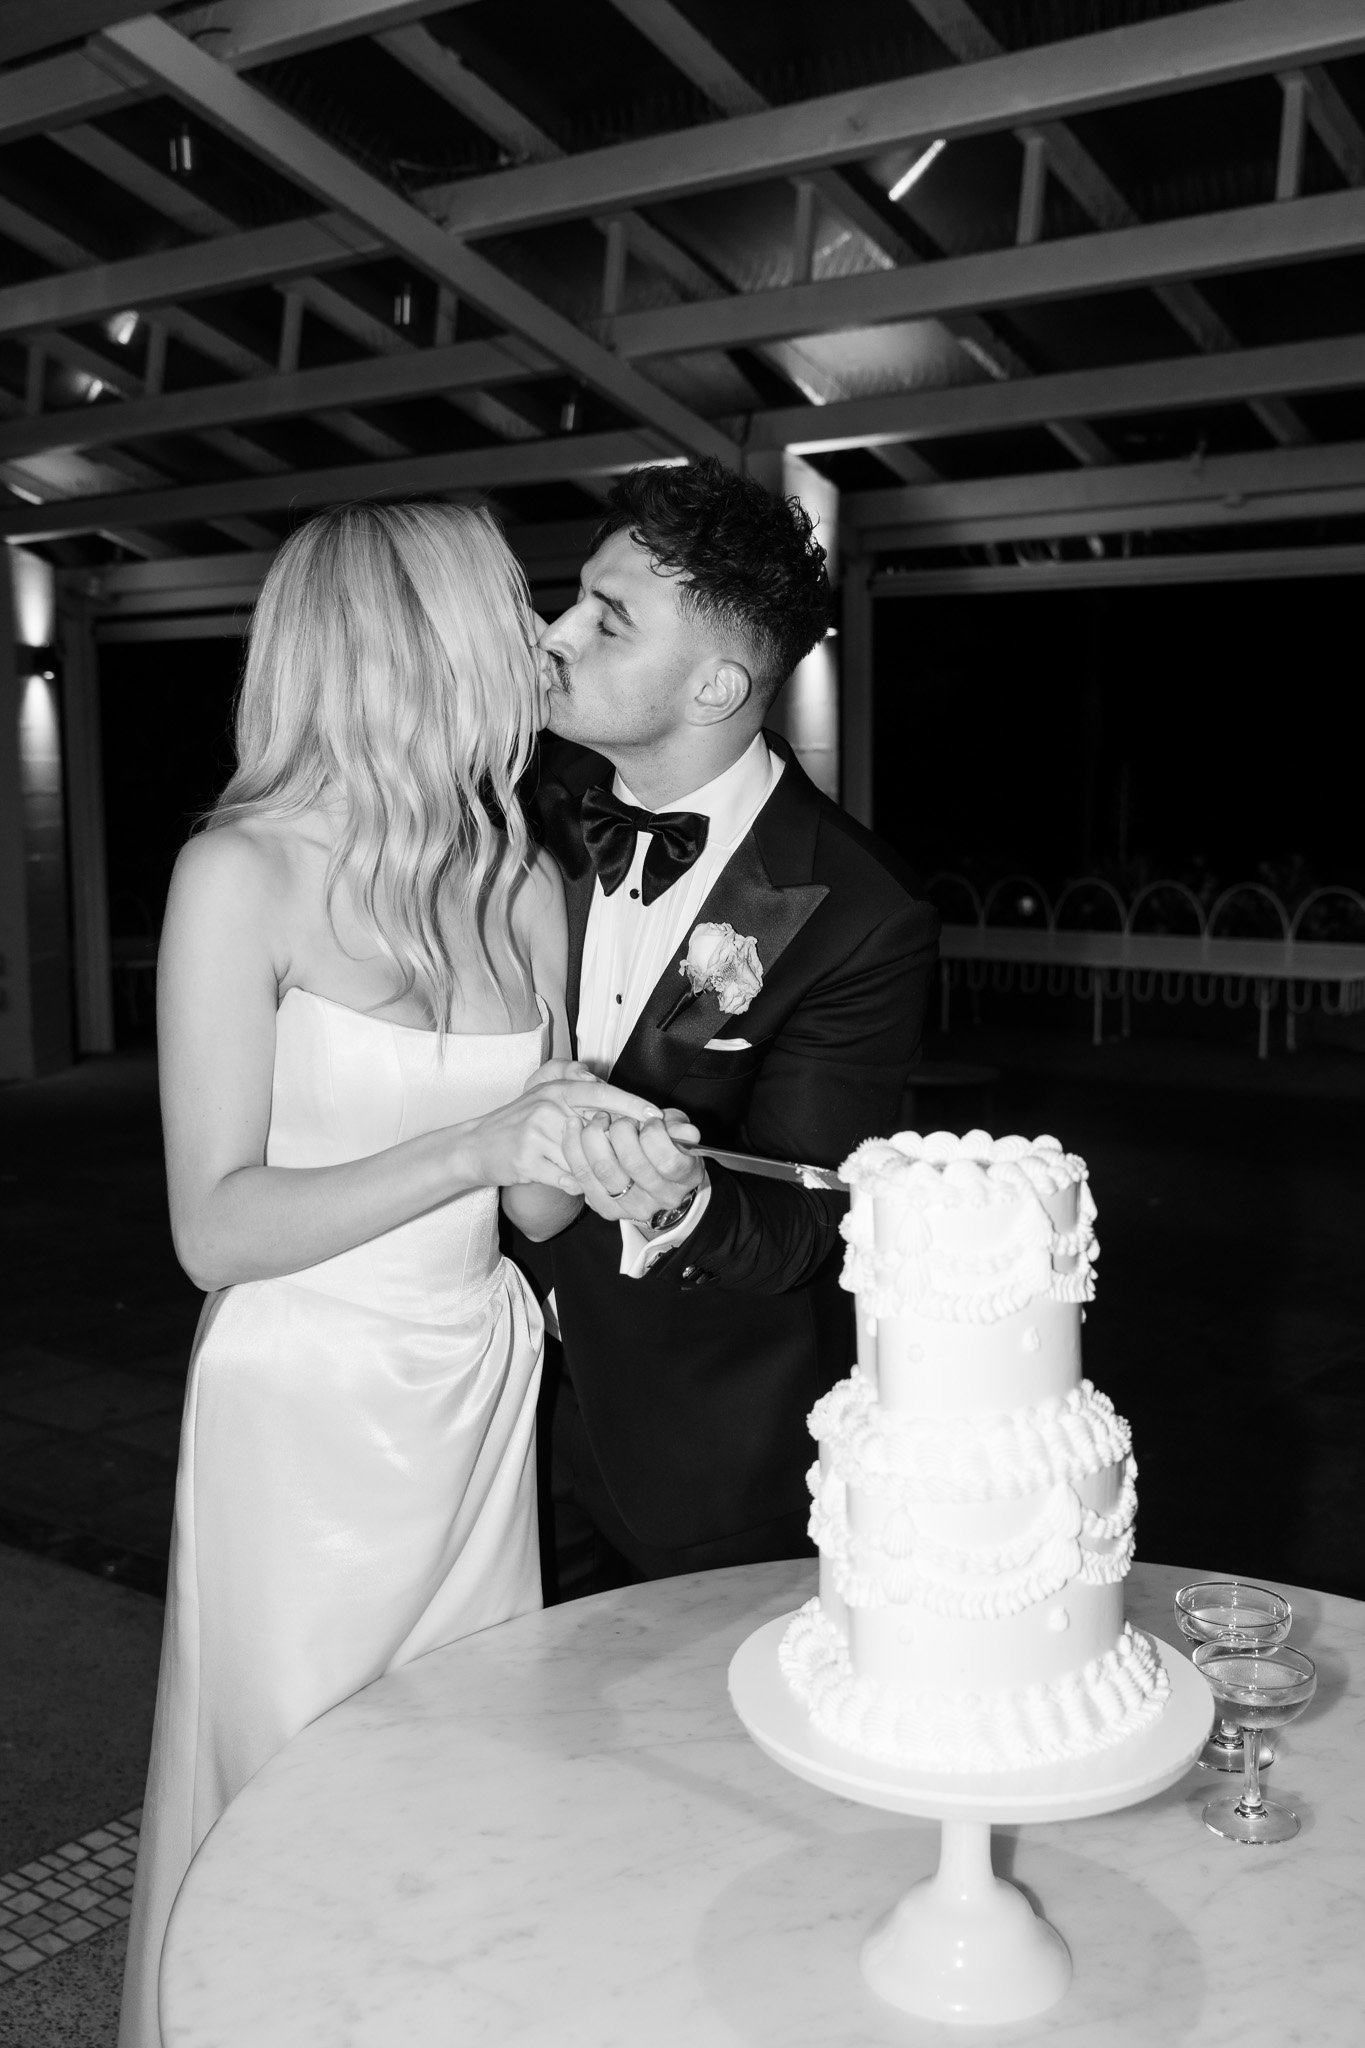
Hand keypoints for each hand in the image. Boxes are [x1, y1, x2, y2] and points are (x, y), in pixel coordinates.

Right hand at [467, 1075, 672, 1189]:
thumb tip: (617, 1099)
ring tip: (583, 1170)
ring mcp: (537, 1136)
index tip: (657, 1117)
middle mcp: (548, 1108)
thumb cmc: (519, 1123)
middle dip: (618, 1147)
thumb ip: (579, 1092)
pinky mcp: (528, 1162)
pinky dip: (571, 1184)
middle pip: (598, 1132)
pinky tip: (561, 1178)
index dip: (632, 1105)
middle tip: (634, 1158)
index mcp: (556, 1090)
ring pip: (585, 1160)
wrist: (476, 1146)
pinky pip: (568, 1180)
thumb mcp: (546, 1097)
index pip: (602, 1093)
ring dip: (590, 1171)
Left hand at [562, 1106, 703, 1225]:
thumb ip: (680, 1129)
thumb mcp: (678, 1134)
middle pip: (632, 1162)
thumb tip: (690, 1133)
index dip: (655, 1133)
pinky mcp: (606, 1209)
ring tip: (596, 1119)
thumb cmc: (667, 1150)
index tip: (650, 1120)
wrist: (656, 1186)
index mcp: (683, 1180)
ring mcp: (631, 1208)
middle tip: (620, 1119)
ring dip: (594, 1136)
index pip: (668, 1160)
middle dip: (621, 1130)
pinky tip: (573, 1128)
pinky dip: (573, 1149)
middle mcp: (659, 1199)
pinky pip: (582, 1178)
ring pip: (603, 1170)